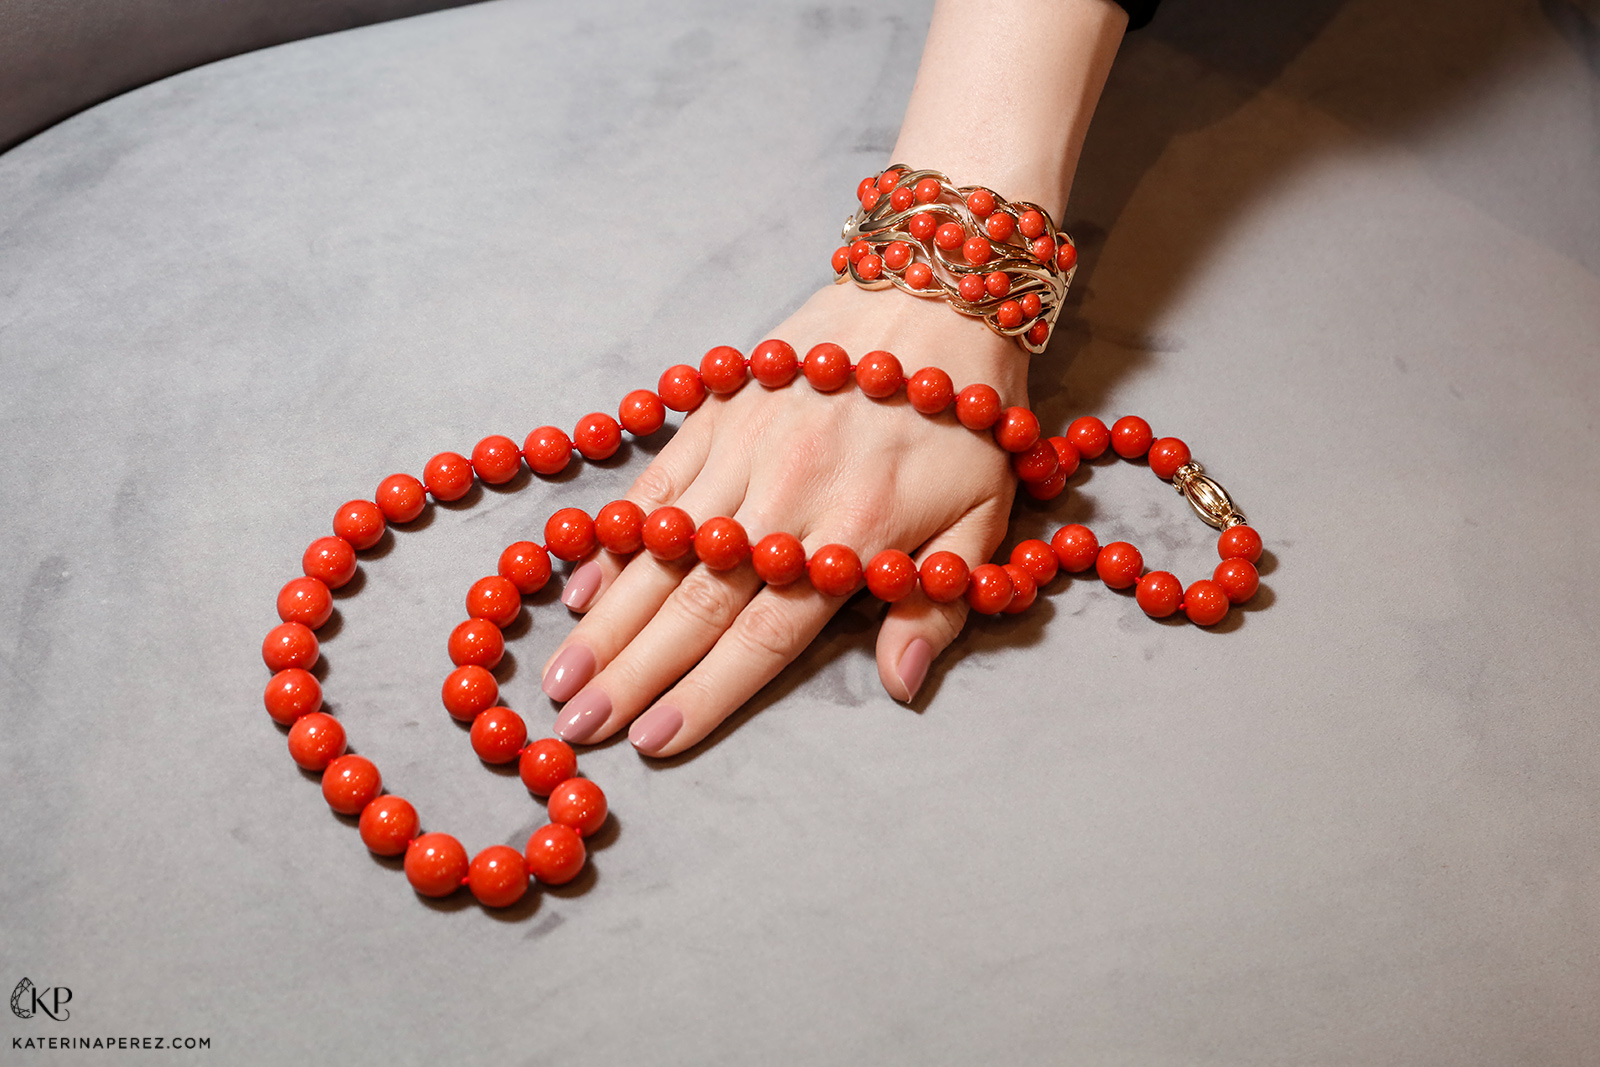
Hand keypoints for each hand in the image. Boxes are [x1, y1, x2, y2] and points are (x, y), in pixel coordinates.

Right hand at [538, 282, 1027, 756]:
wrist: (933, 294)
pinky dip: (614, 538)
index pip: (765, 635)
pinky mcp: (717, 410)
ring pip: (661, 551)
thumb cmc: (964, 419)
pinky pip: (653, 484)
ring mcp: (742, 450)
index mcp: (854, 535)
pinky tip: (577, 587)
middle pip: (696, 603)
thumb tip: (900, 684)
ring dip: (605, 621)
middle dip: (631, 675)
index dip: (707, 693)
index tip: (654, 743)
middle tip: (572, 728)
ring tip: (558, 677)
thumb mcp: (979, 518)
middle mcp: (787, 498)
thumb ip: (934, 606)